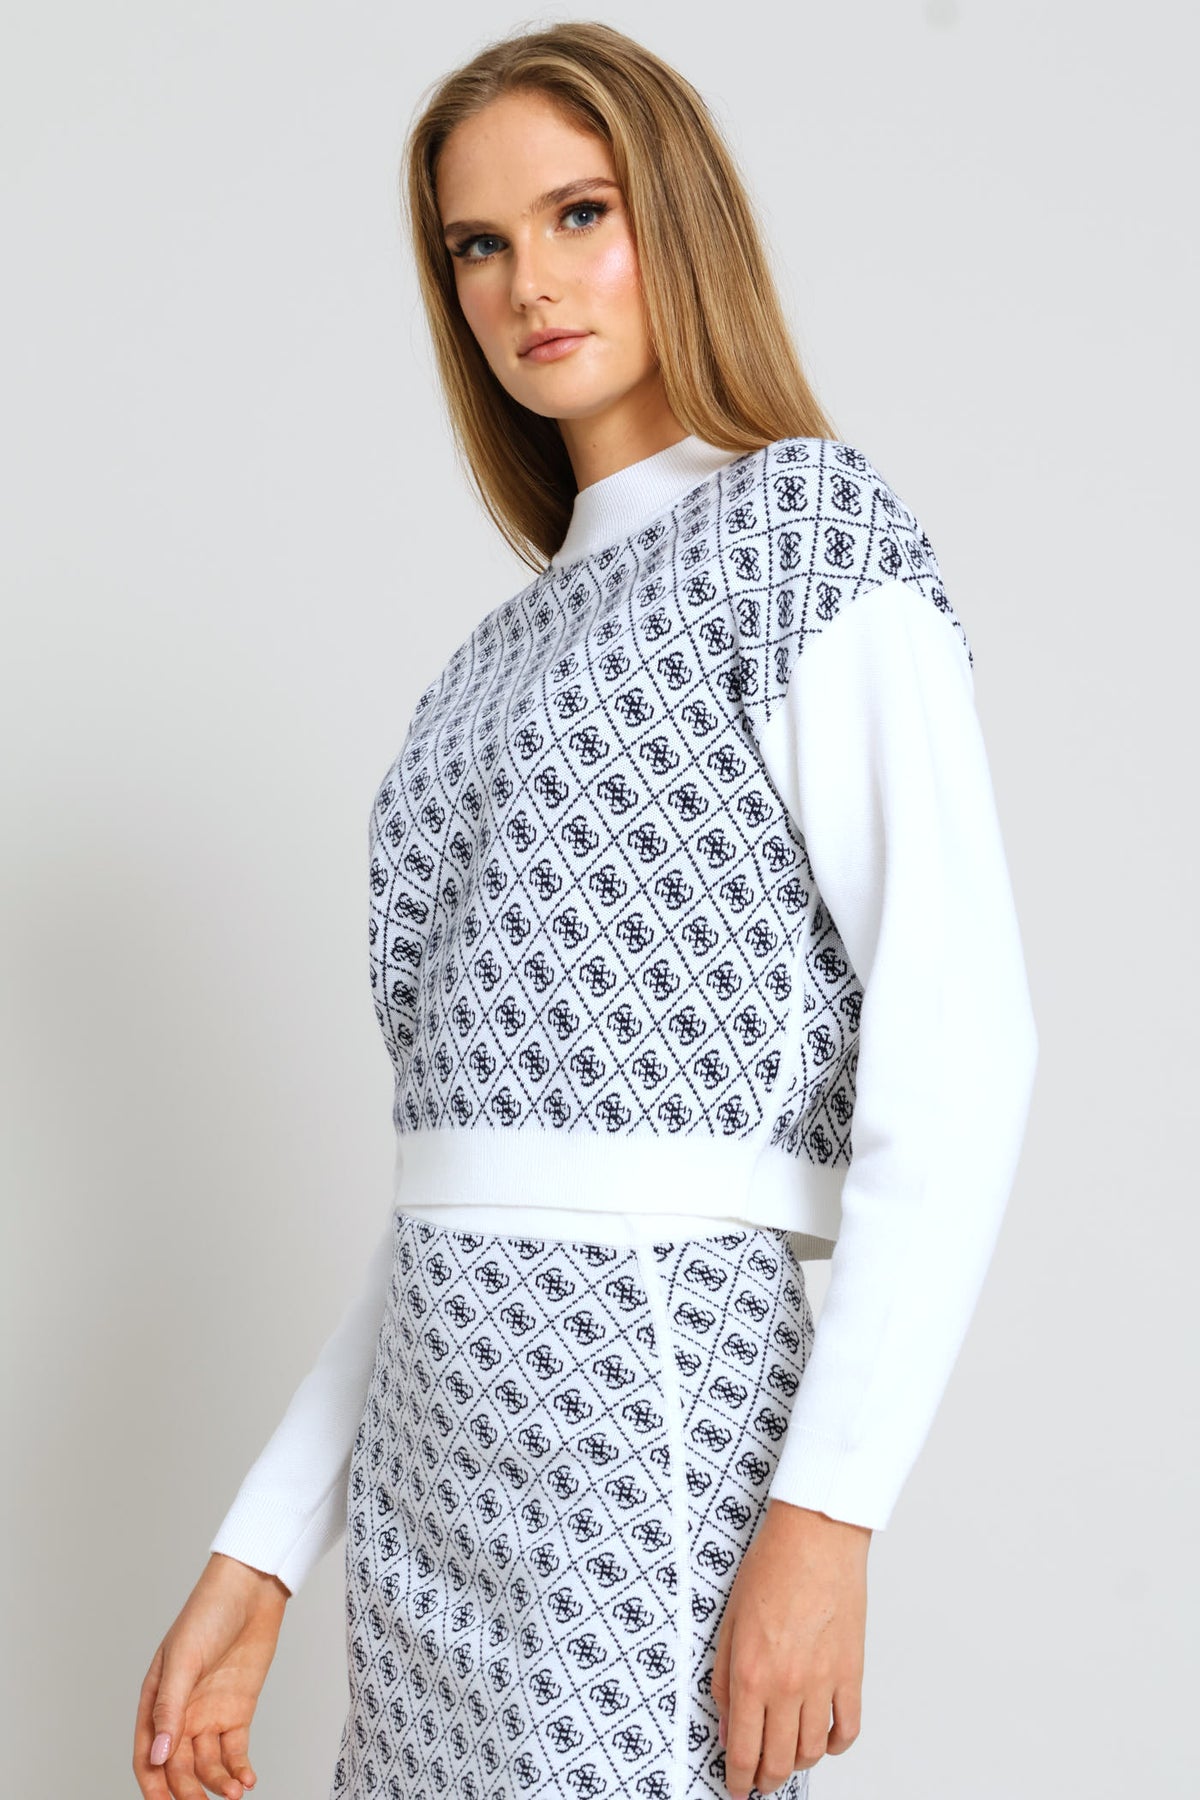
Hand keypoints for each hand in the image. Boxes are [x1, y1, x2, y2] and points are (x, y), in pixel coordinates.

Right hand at [133, 1551, 290, 1799]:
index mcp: (156, 1700)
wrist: (252, 1589)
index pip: (148, 1755)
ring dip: (217, 1783)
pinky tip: (246, 1781)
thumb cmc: (208, 1613)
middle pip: (178, 1766)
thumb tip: (160, 1756)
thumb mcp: (184, 1659)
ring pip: (207, 1763)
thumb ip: (171, 1709)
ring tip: (233, 1793)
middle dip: (188, 1791)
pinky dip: (238, 1768)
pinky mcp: (237, 1711)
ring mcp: (209, 1713)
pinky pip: (234, 1750)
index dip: (154, 1785)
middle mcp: (181, 1712)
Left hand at [711, 1499, 869, 1796]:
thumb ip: (724, 1682)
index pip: (743, 1750)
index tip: (736, 1787)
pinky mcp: (851, 1672)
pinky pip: (848, 1728)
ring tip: (787, 1758)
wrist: (815, 1537)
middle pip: (778, 1760)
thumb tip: (727, 1729)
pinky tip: (825, 1740)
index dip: (738, 1778)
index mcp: (751, 1674)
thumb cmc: (771, 1568)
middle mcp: (787, 1686)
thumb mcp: (729, 1623)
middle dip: (766, 1779)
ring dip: (798, 1764)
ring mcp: (823, 1682)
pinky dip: (837, 1745)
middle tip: (759, 1780)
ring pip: (813, 1751)